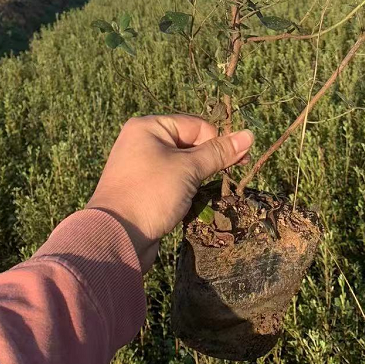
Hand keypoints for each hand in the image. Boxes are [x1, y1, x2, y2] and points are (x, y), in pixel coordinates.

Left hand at [87, 114, 253, 272]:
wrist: (115, 237)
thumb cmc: (151, 193)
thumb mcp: (188, 169)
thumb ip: (219, 152)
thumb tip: (249, 135)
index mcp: (149, 127)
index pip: (196, 125)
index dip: (217, 142)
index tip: (238, 162)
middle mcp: (142, 142)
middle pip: (189, 144)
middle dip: (209, 161)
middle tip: (230, 176)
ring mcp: (141, 167)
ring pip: (182, 165)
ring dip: (198, 178)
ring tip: (207, 192)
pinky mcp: (143, 190)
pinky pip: (172, 182)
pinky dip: (185, 190)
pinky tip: (193, 202)